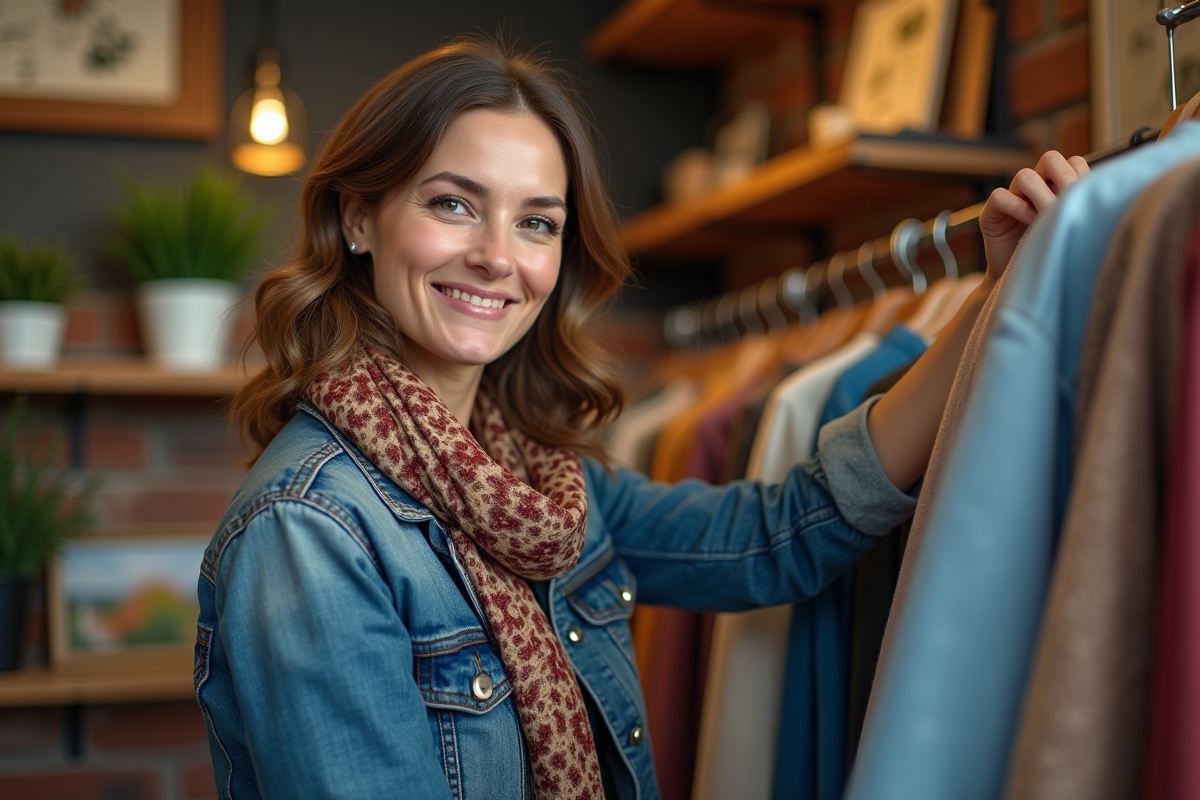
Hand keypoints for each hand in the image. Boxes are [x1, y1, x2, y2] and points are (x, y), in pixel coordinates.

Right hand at [979, 150, 1088, 283]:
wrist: (1026, 281)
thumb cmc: (1055, 253)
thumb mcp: (1075, 227)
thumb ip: (1084, 207)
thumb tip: (1105, 192)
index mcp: (1058, 187)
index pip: (1073, 162)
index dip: (1080, 175)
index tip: (1085, 198)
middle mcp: (1036, 188)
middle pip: (1050, 159)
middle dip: (1063, 177)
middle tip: (1067, 201)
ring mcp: (1013, 199)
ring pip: (1025, 175)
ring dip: (1040, 195)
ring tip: (1047, 217)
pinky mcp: (992, 214)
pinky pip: (1000, 196)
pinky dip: (1016, 207)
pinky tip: (1029, 222)